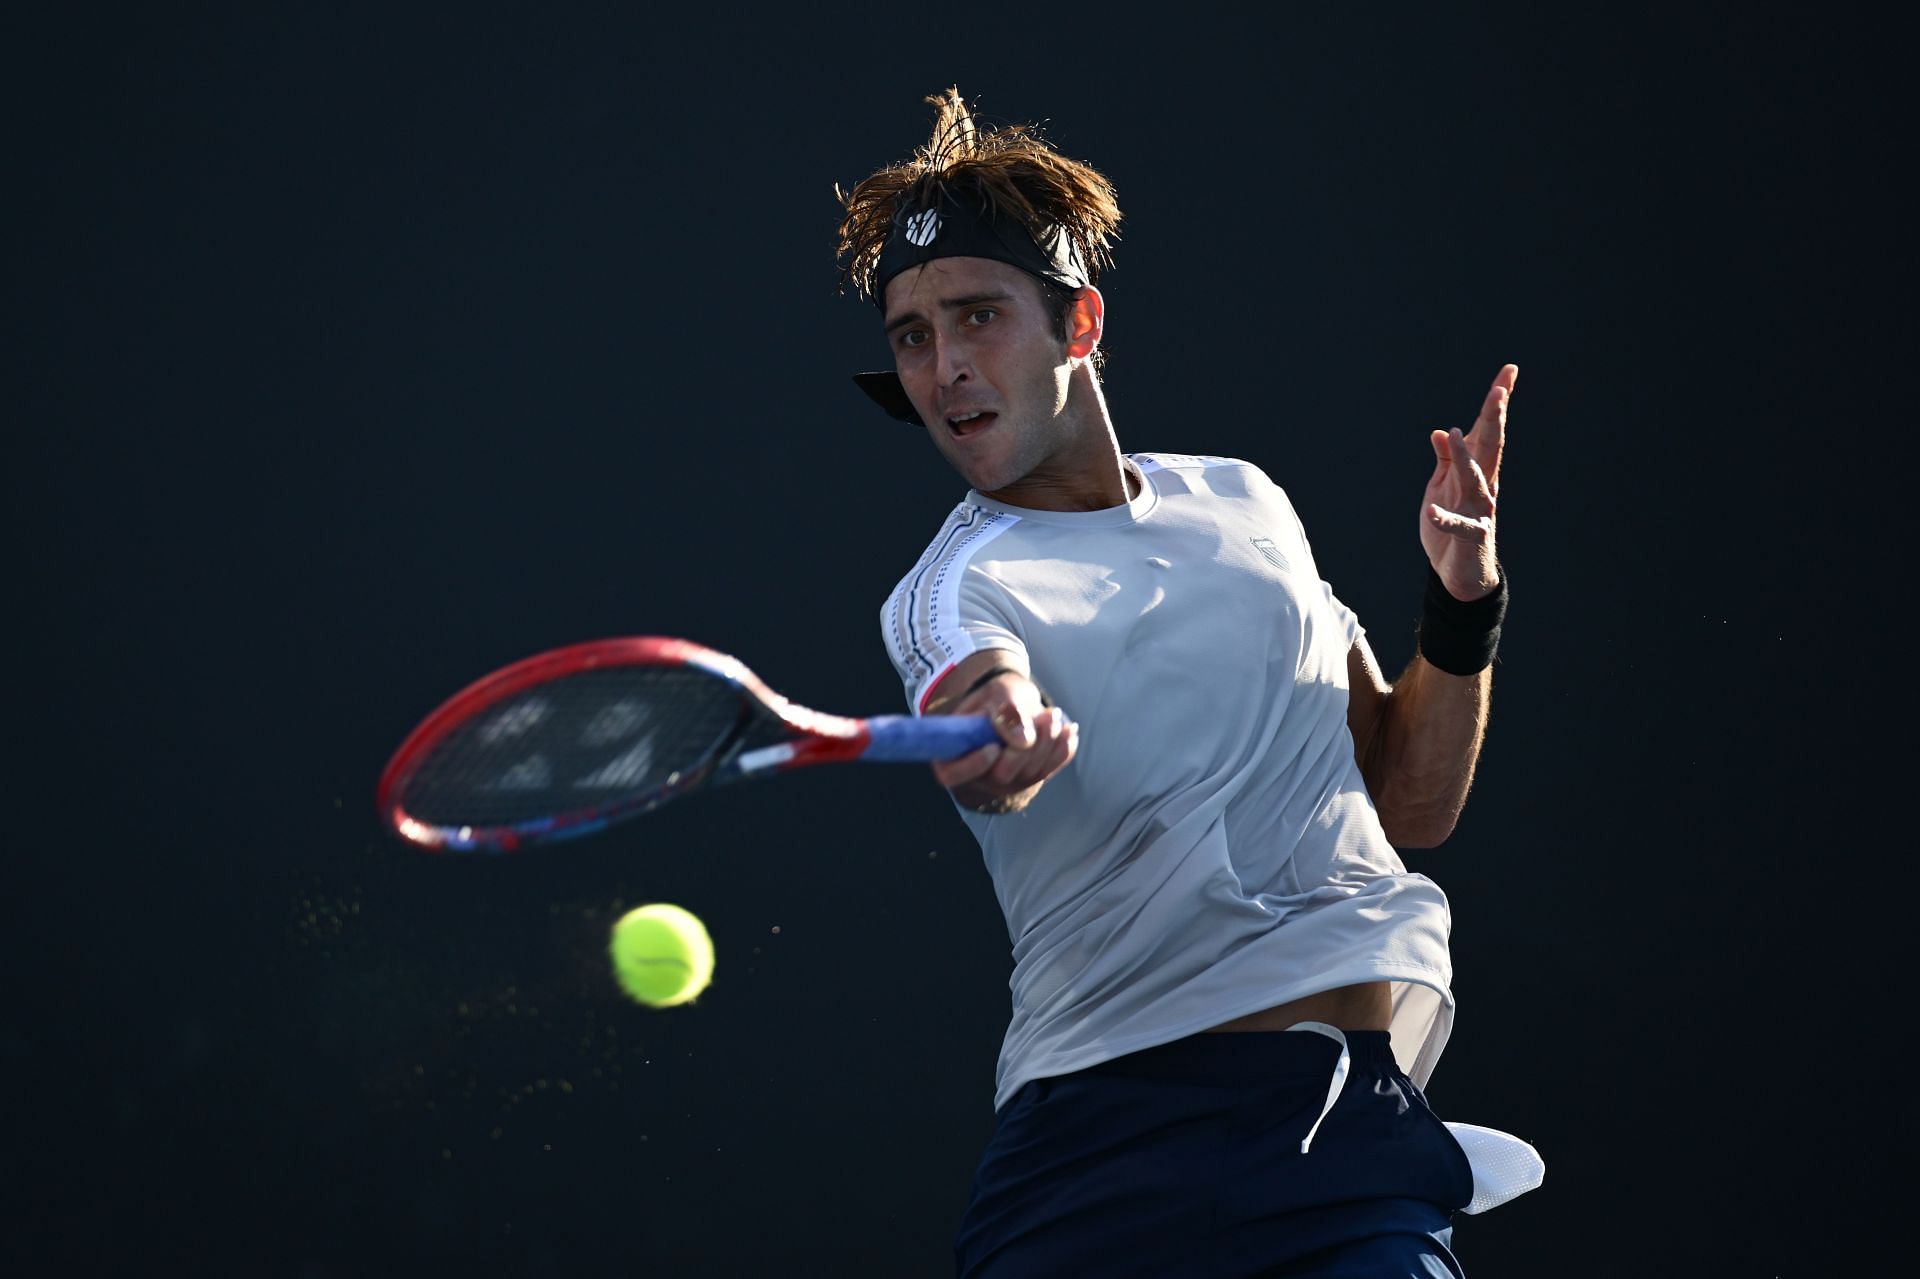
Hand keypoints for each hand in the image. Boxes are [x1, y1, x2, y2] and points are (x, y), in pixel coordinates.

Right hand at [931, 672, 1077, 813]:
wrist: (1013, 701)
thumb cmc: (996, 697)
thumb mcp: (997, 694)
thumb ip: (1005, 712)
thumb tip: (1023, 740)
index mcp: (953, 755)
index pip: (953, 774)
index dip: (972, 765)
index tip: (993, 747)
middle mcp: (978, 775)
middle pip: (1000, 776)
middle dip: (1023, 749)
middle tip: (1042, 718)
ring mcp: (1006, 781)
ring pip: (1029, 775)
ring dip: (1047, 744)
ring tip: (1052, 715)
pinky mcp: (1030, 778)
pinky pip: (1050, 770)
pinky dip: (1062, 750)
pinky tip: (1067, 730)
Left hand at [1420, 363, 1513, 600]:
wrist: (1459, 573)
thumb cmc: (1452, 527)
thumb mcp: (1443, 489)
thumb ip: (1446, 462)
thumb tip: (1441, 432)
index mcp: (1477, 470)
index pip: (1487, 430)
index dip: (1497, 402)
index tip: (1509, 371)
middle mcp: (1484, 485)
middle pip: (1491, 446)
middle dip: (1495, 418)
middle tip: (1501, 389)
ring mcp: (1480, 510)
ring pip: (1476, 479)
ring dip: (1466, 458)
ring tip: (1456, 435)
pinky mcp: (1471, 535)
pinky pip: (1458, 525)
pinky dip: (1445, 518)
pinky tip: (1430, 512)